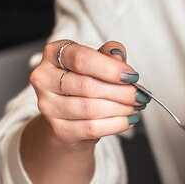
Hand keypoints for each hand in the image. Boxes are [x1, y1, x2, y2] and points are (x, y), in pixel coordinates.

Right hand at [29, 40, 149, 145]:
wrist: (70, 116)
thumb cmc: (85, 83)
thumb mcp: (97, 62)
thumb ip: (108, 54)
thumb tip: (118, 56)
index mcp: (53, 54)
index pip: (81, 59)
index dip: (111, 68)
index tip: (132, 76)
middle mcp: (44, 78)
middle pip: (87, 86)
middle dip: (121, 92)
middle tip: (140, 95)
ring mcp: (48, 106)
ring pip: (90, 109)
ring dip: (120, 109)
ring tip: (135, 107)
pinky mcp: (58, 129)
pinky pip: (91, 128)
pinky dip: (116, 124)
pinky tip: (127, 120)